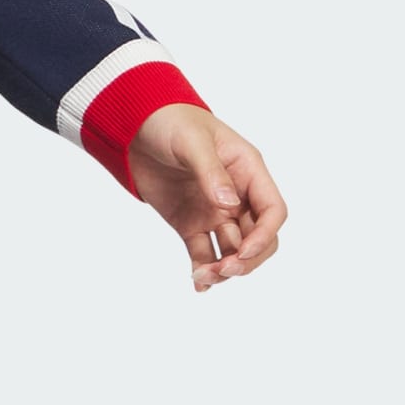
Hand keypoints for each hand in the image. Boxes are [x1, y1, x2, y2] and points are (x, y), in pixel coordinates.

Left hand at [126, 103, 286, 293]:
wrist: (133, 123)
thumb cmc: (170, 120)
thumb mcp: (191, 140)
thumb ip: (211, 172)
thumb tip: (229, 204)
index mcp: (248, 171)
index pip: (272, 211)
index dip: (265, 235)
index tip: (245, 251)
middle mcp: (237, 196)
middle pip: (258, 238)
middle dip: (247, 259)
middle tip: (224, 270)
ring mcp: (214, 212)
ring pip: (232, 251)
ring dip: (224, 268)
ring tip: (203, 277)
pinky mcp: (190, 223)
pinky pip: (204, 253)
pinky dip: (203, 270)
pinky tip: (198, 284)